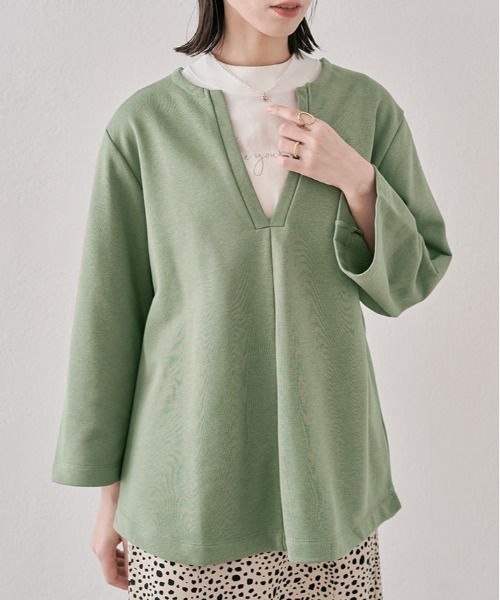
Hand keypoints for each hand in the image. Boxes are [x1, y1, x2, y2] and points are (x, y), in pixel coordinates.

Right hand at [91, 482, 128, 589]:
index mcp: (103, 551)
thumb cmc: (122, 510)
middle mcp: (97, 547)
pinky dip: (119, 555)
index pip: (110, 577)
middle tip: (139, 577)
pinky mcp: (100, 533)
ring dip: (122, 565)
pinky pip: (109, 550)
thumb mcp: (131, 536)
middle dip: (124, 575)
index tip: (134, 586)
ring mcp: (97, 540)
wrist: (114, 489)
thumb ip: (133, 556)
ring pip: (109, 560)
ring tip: (137, 566)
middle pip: (110, 570)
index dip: (123, 585)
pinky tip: (131, 552)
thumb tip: (137, 572)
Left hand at [267, 103, 376, 251]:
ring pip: (282, 144)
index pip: (295, 114)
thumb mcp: (328, 133)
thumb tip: (290, 121)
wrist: (351, 171)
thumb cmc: (338, 150)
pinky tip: (287, 161)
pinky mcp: (307, 168)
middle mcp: (314, 138)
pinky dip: (281, 160)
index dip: (279, 111)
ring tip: (292, 152)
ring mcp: (310, 154)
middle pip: (284, 129)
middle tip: (290, 140)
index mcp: (320, 126)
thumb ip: (311, 127)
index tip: (269, 109)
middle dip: (283, 134)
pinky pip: (284, 162)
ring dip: (283, 148)